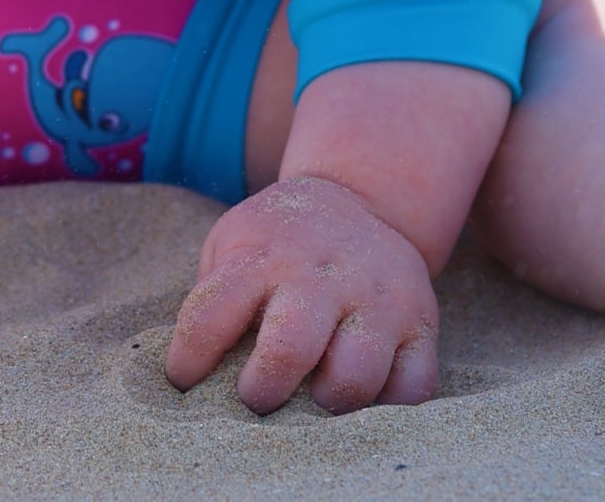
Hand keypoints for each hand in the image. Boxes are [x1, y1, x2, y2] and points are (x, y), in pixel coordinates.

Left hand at [165, 174, 439, 413]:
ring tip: (314, 398)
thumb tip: (190, 376)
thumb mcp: (234, 242)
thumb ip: (212, 297)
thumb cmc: (279, 240)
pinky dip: (390, 406)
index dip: (190, 357)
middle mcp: (320, 274)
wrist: (358, 198)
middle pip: (290, 347)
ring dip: (329, 402)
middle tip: (257, 399)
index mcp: (263, 254)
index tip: (184, 381)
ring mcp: (376, 297)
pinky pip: (414, 386)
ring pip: (356, 374)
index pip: (211, 311)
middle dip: (265, 388)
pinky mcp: (421, 320)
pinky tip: (366, 396)